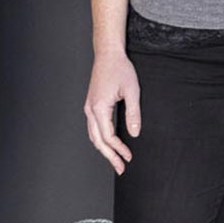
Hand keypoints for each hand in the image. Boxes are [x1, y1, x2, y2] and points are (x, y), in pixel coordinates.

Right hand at [83, 50, 140, 173]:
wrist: (108, 54)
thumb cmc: (120, 69)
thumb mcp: (132, 91)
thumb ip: (133, 113)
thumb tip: (135, 133)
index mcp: (99, 107)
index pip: (108, 136)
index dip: (119, 149)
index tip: (129, 157)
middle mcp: (90, 110)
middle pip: (98, 140)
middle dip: (109, 156)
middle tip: (120, 168)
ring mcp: (88, 108)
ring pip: (93, 136)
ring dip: (104, 149)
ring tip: (115, 160)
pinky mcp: (91, 105)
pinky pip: (93, 128)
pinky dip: (100, 139)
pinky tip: (109, 144)